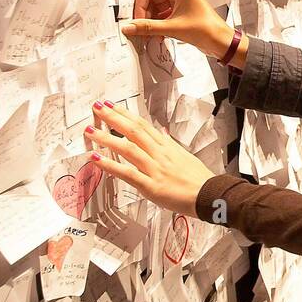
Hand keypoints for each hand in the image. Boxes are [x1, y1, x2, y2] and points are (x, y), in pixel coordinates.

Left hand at [85, 100, 214, 217]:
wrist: (210, 196)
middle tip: (98, 107)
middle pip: (134, 131)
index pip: (143, 125)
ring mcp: (155, 169)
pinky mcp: (152, 186)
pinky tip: (96, 159)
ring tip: (90, 130)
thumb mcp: (184, 157)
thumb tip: (161, 135)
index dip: (126, 114)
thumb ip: (169, 147)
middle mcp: (159, 154)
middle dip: (114, 118)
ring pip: (128, 149)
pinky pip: (128, 173)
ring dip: (107, 138)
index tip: (112, 105)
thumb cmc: (199, 180)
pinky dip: (110, 166)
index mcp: (167, 147)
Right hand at [121, 0, 234, 59]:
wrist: (222, 43)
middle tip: (140, 30)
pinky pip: (162, 14)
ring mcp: (179, 1)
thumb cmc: (205, 30)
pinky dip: (158, 24)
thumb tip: (128, 27)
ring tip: (149, 36)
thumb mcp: (172, 28)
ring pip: (155, 7)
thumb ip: (147, 27)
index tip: (137, 21)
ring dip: (150, 21)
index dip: (139, 4)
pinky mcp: (181, 11)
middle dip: (144, 15)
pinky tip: (158, 36)